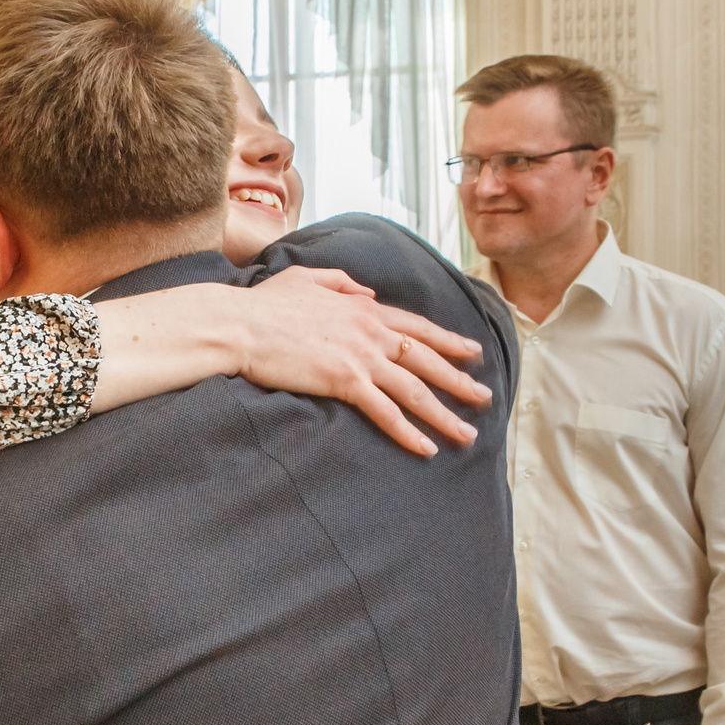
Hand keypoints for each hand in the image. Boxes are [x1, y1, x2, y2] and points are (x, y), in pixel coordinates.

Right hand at [228, 270, 491, 454]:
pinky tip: (426, 448)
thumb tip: (368, 292)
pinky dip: (408, 432)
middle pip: (426, 360)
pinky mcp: (344, 381)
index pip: (416, 327)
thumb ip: (342, 281)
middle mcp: (370, 331)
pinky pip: (385, 411)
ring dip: (444, 415)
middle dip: (459, 381)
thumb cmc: (265, 304)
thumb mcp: (308, 277)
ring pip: (414, 390)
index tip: (472, 353)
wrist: (240, 324)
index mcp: (363, 306)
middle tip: (484, 398)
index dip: (448, 341)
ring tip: (467, 434)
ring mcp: (360, 356)